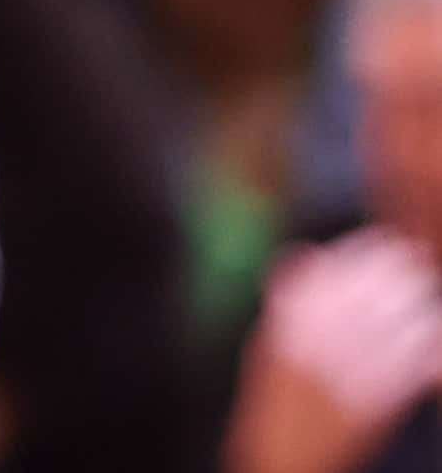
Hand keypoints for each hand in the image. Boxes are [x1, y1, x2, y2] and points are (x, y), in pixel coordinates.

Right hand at [232, 231, 441, 472]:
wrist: (284, 456)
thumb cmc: (277, 399)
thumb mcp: (267, 340)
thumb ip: (288, 297)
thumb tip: (305, 253)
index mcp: (289, 320)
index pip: (339, 268)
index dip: (368, 250)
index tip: (387, 241)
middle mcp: (319, 339)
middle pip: (376, 291)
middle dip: (404, 274)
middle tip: (416, 264)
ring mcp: (350, 369)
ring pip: (402, 323)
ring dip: (421, 308)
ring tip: (426, 300)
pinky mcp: (379, 400)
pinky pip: (415, 364)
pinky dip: (428, 350)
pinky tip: (430, 341)